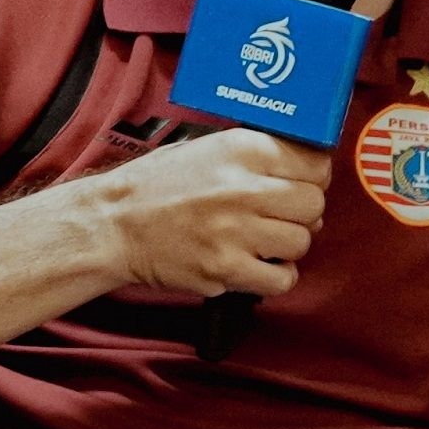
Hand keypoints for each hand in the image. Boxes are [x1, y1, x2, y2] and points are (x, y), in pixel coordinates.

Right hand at [93, 127, 330, 298]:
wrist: (112, 224)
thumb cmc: (156, 185)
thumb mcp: (204, 149)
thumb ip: (253, 155)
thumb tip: (305, 167)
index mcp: (240, 150)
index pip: (315, 163)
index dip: (313, 176)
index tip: (301, 183)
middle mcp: (243, 187)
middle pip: (314, 204)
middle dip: (302, 211)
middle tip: (278, 214)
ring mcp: (236, 231)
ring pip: (302, 242)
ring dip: (287, 243)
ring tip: (261, 239)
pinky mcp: (227, 269)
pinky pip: (283, 278)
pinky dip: (276, 275)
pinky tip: (255, 264)